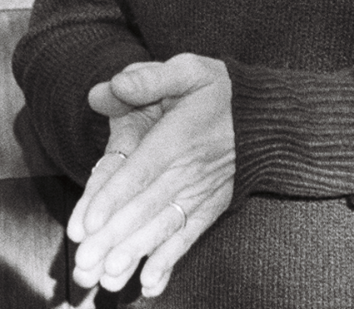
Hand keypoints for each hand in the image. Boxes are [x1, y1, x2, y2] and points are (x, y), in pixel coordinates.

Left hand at [67, 54, 235, 297]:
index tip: (88, 223)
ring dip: (134, 255)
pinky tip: (149, 284)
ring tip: (107, 278)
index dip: (114, 196)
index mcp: (180, 135)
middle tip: (83, 264)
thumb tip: (113, 84)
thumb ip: (151, 77)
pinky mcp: (211, 207)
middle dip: (112, 238)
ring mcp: (202, 192)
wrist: (270, 117)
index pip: (142, 168)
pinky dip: (169, 262)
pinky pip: (189, 237)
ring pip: (164, 227)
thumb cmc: (222, 90)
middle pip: (146, 207)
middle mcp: (191, 169)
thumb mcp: (190, 70)